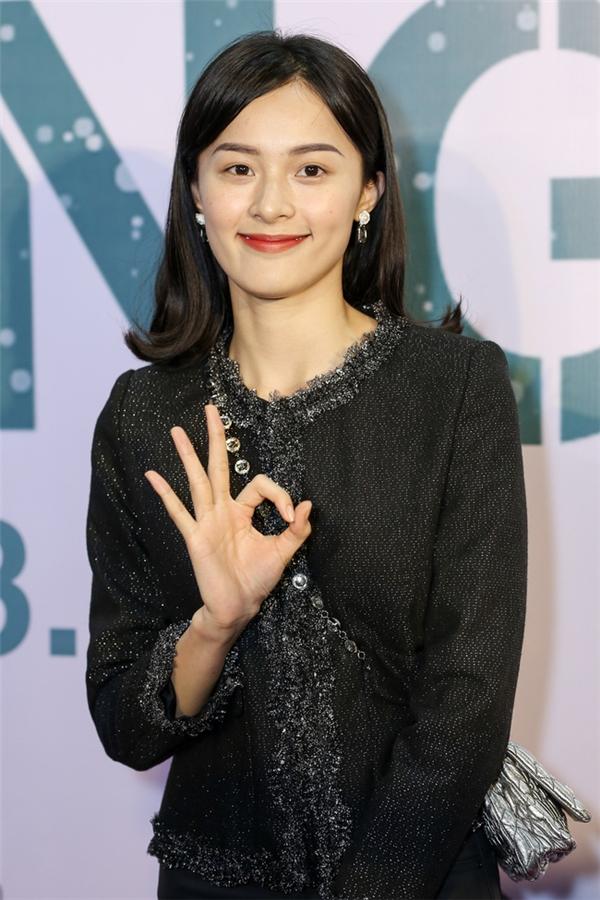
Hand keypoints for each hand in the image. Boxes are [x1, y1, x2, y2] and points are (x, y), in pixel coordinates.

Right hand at [144, 404, 312, 635]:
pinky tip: (153, 475)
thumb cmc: (256, 580)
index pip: (259, 485)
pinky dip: (166, 494)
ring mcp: (206, 522)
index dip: (279, 495)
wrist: (236, 607)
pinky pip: (179, 512)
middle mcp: (222, 511)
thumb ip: (296, 530)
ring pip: (198, 481)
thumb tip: (308, 505)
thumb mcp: (283, 553)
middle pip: (219, 466)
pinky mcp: (196, 537)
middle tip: (212, 409)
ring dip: (189, 455)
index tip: (292, 517)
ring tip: (178, 430)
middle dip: (216, 437)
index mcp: (243, 512)